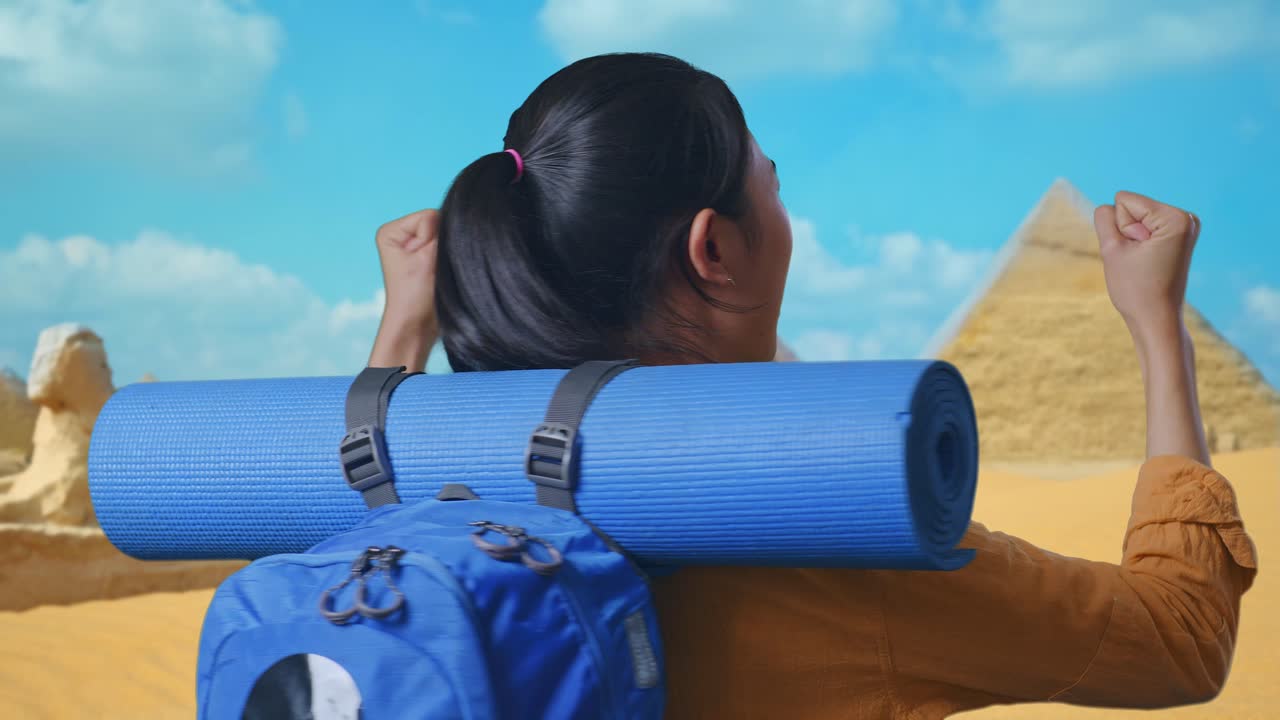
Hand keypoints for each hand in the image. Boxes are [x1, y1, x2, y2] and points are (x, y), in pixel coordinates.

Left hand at [375, 208, 439, 332]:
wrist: (417, 327)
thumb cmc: (415, 296)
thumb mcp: (428, 257)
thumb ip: (444, 231)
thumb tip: (464, 213)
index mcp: (391, 231)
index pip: (430, 216)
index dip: (435, 240)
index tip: (425, 264)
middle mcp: (401, 235)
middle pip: (439, 225)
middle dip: (442, 246)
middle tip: (432, 270)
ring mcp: (415, 247)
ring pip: (447, 237)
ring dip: (448, 254)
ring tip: (436, 275)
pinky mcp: (428, 258)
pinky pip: (449, 248)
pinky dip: (450, 261)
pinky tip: (441, 276)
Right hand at [1093, 191, 1199, 334]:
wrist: (1156, 319)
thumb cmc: (1135, 288)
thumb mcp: (1110, 249)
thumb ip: (1104, 218)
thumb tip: (1110, 207)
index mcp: (1175, 217)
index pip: (1124, 201)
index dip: (1121, 230)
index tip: (1135, 254)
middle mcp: (1186, 217)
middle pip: (1132, 208)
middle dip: (1128, 234)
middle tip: (1139, 261)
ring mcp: (1185, 227)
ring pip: (1136, 219)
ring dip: (1132, 242)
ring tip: (1144, 264)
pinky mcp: (1179, 237)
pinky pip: (1145, 229)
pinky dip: (1140, 245)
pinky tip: (1149, 263)